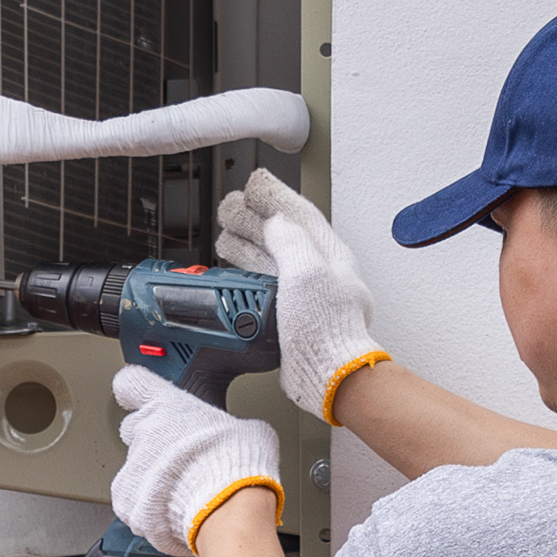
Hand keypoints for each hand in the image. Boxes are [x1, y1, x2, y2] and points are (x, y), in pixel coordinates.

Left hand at [109, 368, 280, 556]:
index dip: (137, 390)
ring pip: (134, 470)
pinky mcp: (130, 503)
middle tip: (179, 455)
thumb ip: (236, 426)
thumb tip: (248, 435)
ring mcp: (132, 469)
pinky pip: (135, 504)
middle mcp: (144, 433)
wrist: (226, 507)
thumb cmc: (236, 464)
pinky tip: (176, 512)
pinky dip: (151, 510)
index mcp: (167, 405)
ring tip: (185, 491)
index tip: (142, 396)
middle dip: (152, 440)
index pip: (132, 383)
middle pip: (134, 428)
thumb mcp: (250, 431)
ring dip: (154, 479)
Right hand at [237, 172, 383, 409]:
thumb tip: (276, 222)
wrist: (328, 372)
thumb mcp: (307, 272)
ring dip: (247, 240)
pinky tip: (234, 268)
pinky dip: (246, 269)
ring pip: (271, 255)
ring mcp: (305, 292)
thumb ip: (290, 241)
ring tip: (227, 231)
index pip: (300, 213)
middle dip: (255, 216)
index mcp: (329, 255)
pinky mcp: (290, 313)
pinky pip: (265, 281)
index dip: (276, 196)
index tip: (255, 184)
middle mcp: (318, 271)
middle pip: (282, 232)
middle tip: (231, 207)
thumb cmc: (328, 329)